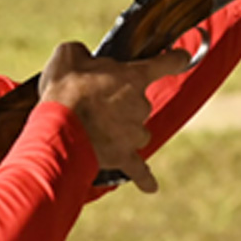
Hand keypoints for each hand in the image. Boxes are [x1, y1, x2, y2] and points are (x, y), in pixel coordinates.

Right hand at [38, 44, 193, 193]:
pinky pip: (138, 169)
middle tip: (94, 102)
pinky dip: (144, 178)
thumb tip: (83, 58)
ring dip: (123, 131)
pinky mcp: (123, 156)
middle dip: (121, 102)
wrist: (60, 129)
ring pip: (137, 131)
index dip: (175, 59)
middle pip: (140, 102)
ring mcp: (134, 133)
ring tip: (97, 131)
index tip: (180, 58)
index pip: (165, 63)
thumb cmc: (65, 90)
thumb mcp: (68, 56)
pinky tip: (150, 186)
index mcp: (133, 77)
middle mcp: (141, 104)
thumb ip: (81, 54)